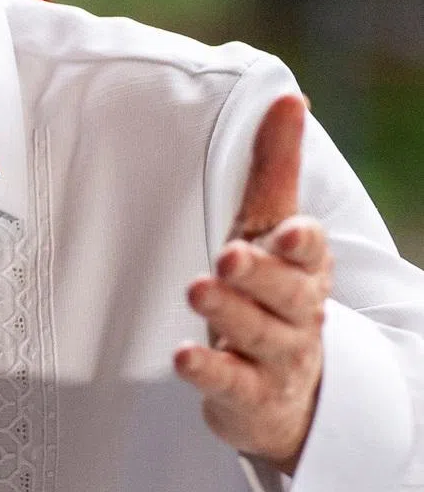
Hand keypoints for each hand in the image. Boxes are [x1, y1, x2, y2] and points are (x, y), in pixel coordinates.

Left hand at [174, 95, 331, 473]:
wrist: (288, 391)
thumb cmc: (272, 293)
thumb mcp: (271, 229)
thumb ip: (276, 169)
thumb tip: (289, 97)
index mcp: (303, 269)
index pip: (310, 253)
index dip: (302, 243)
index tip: (289, 230)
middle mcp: (296, 313)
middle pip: (286, 294)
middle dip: (261, 274)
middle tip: (229, 256)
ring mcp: (274, 357)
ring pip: (259, 335)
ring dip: (230, 314)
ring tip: (199, 289)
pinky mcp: (247, 394)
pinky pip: (231, 383)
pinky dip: (208, 371)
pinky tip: (182, 357)